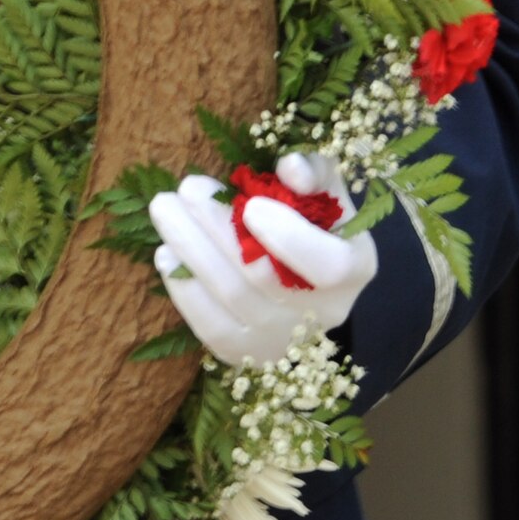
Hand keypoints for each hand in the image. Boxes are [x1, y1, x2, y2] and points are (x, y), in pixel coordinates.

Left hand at [148, 153, 376, 366]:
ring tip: (165, 208)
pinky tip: (165, 253)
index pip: (328, 265)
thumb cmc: (312, 224)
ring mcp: (283, 338)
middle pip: (263, 276)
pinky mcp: (246, 351)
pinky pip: (210, 325)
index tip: (249, 205)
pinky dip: (183, 287)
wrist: (304, 287)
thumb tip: (291, 168)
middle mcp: (323, 312)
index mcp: (353, 268)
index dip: (288, 237)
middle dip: (218, 227)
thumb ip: (313, 174)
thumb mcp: (324, 193)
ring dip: (190, 248)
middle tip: (187, 188)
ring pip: (231, 296)